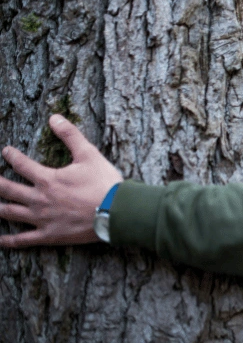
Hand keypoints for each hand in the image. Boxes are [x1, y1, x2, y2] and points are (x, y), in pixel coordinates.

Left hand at [0, 115, 122, 246]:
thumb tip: (54, 117)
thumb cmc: (103, 183)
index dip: (11, 156)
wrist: (116, 212)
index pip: (22, 164)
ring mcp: (42, 219)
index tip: (6, 151)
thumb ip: (70, 135)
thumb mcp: (89, 154)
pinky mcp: (49, 236)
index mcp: (48, 179)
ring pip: (9, 213)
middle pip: (8, 190)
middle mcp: (39, 199)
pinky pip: (22, 240)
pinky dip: (8, 241)